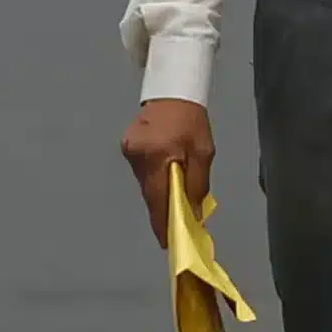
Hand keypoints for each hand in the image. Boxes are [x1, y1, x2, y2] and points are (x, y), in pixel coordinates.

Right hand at [121, 98, 215, 247]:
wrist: (173, 89)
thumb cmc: (191, 120)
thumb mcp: (204, 151)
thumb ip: (198, 184)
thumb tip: (194, 213)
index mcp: (158, 154)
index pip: (158, 198)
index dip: (163, 223)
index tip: (167, 243)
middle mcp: (138, 154)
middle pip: (150, 194)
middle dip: (162, 211)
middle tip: (174, 228)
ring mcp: (129, 150)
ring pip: (145, 184)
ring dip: (159, 194)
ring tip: (174, 204)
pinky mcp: (127, 147)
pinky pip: (142, 172)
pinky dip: (154, 180)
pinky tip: (165, 181)